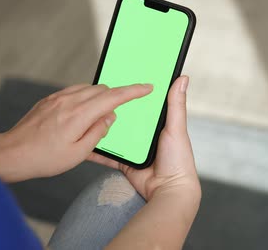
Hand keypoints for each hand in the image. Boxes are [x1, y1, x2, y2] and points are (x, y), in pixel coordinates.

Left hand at [0, 83, 152, 182]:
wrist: (12, 153)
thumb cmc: (44, 158)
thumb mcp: (78, 153)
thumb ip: (98, 132)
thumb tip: (109, 117)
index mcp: (79, 115)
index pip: (112, 97)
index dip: (132, 91)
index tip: (146, 88)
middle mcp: (68, 101)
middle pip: (101, 90)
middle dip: (115, 97)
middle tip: (119, 111)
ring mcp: (56, 98)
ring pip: (87, 89)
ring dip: (98, 97)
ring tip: (98, 116)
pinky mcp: (48, 100)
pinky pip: (72, 92)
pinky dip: (83, 98)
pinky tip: (81, 113)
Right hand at [88, 76, 200, 201]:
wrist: (167, 191)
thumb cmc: (178, 160)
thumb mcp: (176, 128)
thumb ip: (176, 105)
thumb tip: (182, 78)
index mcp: (157, 123)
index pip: (142, 104)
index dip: (132, 93)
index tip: (119, 80)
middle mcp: (143, 134)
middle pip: (125, 118)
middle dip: (112, 109)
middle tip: (96, 97)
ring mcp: (132, 148)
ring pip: (113, 134)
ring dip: (102, 128)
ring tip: (87, 116)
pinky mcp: (123, 161)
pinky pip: (107, 154)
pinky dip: (96, 149)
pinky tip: (85, 141)